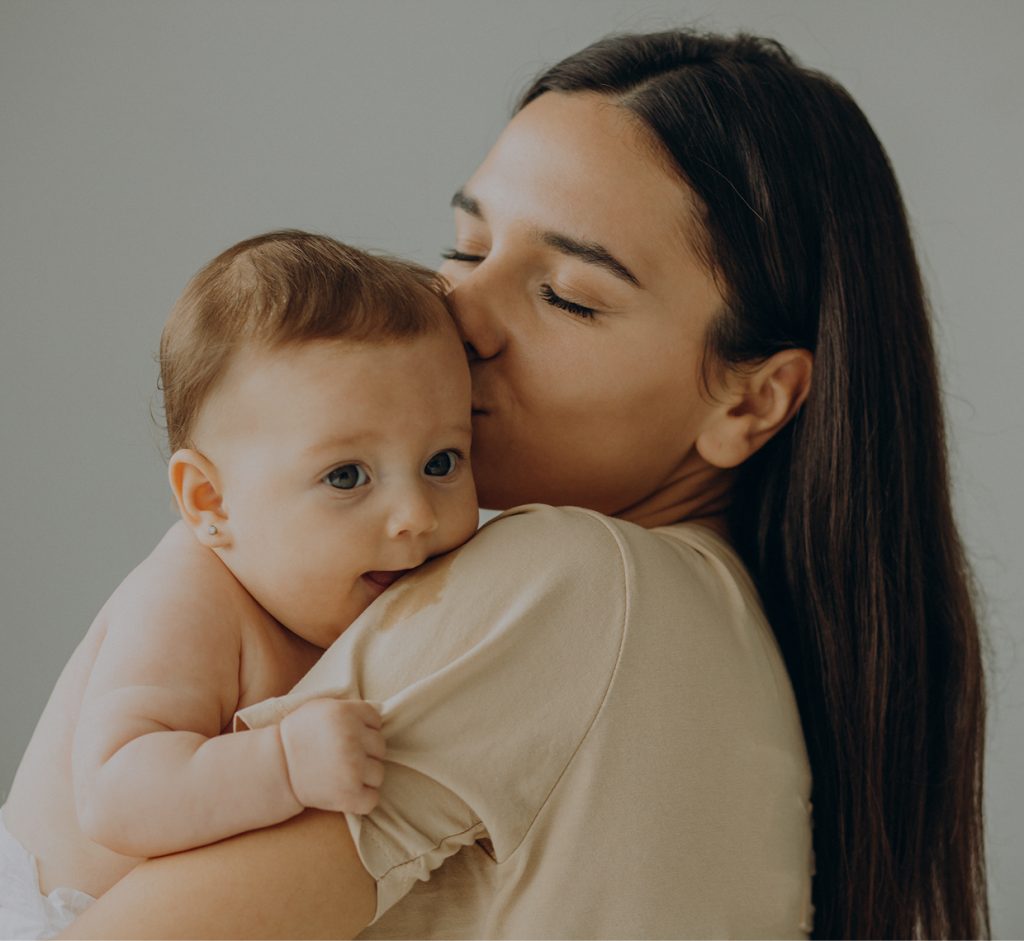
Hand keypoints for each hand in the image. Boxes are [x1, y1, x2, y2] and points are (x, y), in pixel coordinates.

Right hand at [278, 698, 385, 814]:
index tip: (347, 736)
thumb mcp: (322, 707)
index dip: (364, 729)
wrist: (275, 767)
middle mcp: (352, 738)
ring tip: (342, 774)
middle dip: (365, 752)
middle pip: (380, 747)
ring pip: (378, 773)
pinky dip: (362, 799)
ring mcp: (352, 768)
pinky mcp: (349, 794)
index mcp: (346, 713)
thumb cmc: (299, 734)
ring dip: (364, 777)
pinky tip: (346, 792)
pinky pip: (372, 799)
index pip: (376, 721)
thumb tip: (381, 713)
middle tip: (342, 757)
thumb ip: (351, 707)